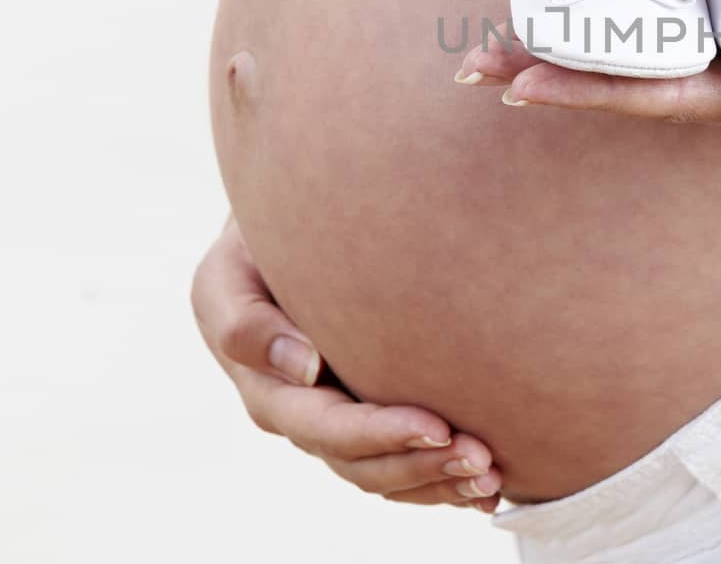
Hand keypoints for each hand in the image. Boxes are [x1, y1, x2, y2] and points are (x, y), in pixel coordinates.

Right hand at [191, 217, 502, 511]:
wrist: (282, 234)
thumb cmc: (256, 246)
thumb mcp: (229, 272)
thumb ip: (245, 321)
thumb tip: (306, 368)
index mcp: (267, 388)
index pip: (328, 427)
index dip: (382, 434)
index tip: (438, 426)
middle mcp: (301, 416)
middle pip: (364, 463)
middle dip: (424, 465)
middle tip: (482, 458)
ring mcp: (335, 422)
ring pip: (387, 473)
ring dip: (440, 480)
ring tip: (491, 476)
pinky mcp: (366, 416)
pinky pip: (402, 465)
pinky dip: (443, 481)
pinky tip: (488, 485)